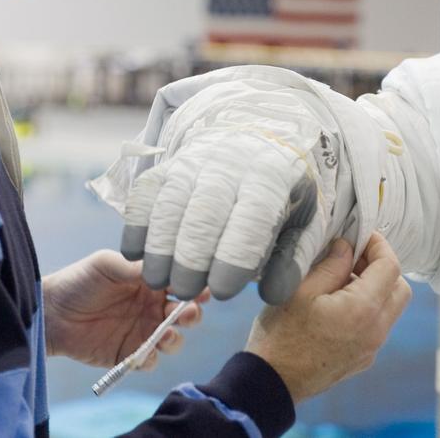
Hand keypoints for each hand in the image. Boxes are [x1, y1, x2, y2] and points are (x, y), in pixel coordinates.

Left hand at [42, 250, 206, 368]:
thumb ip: (136, 267)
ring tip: (167, 333)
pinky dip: (151, 358)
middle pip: (184, 314)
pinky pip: (148, 361)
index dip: (195, 287)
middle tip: (188, 312)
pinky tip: (145, 352)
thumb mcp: (107, 264)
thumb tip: (164, 268)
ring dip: (176, 338)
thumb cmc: (79, 280)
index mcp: (150, 283)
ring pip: (172, 340)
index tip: (201, 289)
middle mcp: (151, 308)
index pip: (181, 285)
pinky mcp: (127, 354)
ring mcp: (141, 332)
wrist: (50, 311)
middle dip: (192, 314)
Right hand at [121, 89, 353, 304]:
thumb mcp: (305, 223)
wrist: (262, 143)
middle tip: (184, 292)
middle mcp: (232, 163)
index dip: (234, 256)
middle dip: (190, 257)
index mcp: (273, 176)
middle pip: (205, 210)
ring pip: (170, 201)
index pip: (252, 216)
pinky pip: (147, 190)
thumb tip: (272, 296)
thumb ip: (292, 261)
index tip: (221, 292)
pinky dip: (137, 223)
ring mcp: (196, 160)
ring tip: (156, 281)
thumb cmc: (285, 195)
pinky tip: (134, 255)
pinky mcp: (170, 163)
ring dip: (159, 245)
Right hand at [245, 233, 410, 401]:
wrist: (272, 383)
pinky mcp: (362, 359)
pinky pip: (377, 326)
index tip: (360, 235)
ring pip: (391, 309)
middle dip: (382, 267)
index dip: (379, 245)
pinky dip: (368, 307)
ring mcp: (371, 348)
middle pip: (400, 289)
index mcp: (363, 310)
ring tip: (341, 279)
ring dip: (376, 288)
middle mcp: (375, 331)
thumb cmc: (281, 335)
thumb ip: (331, 265)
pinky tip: (337, 303)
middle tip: (353, 257)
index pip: (390, 267)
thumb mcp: (301, 290)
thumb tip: (347, 246)